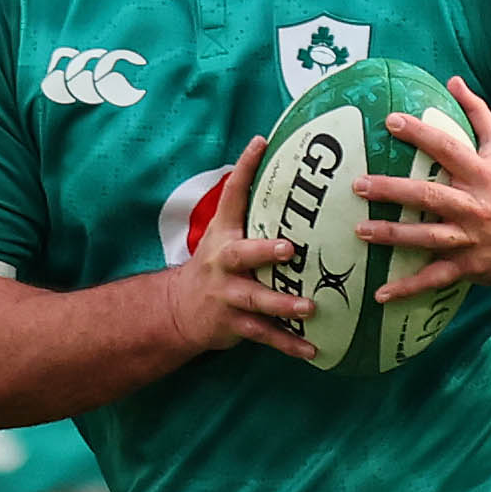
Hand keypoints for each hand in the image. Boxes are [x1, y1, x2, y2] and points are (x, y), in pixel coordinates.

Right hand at [174, 137, 315, 358]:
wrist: (178, 309)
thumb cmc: (217, 266)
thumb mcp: (225, 234)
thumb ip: (253, 212)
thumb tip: (297, 179)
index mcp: (224, 233)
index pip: (232, 193)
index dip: (244, 167)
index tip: (260, 142)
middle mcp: (222, 261)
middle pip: (241, 254)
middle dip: (263, 252)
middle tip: (289, 249)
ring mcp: (226, 294)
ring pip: (254, 299)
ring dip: (281, 304)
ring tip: (309, 307)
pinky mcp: (232, 323)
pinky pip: (263, 334)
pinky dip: (288, 343)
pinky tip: (312, 349)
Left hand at [365, 76, 490, 299]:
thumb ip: (477, 113)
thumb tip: (453, 79)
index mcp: (481, 173)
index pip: (447, 148)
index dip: (419, 133)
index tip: (391, 121)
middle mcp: (474, 205)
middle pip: (429, 195)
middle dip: (392, 190)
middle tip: (359, 185)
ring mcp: (471, 238)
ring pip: (427, 237)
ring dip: (393, 235)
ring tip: (360, 231)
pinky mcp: (470, 266)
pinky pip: (435, 278)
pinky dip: (408, 288)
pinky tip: (381, 294)